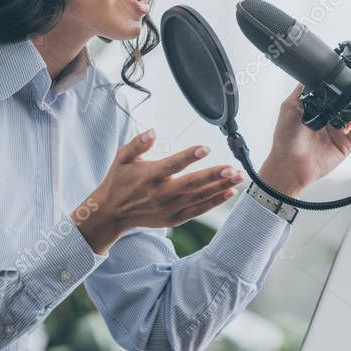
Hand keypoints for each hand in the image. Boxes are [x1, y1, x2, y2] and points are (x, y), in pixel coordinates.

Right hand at [74, 129, 244, 253]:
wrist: (112, 212)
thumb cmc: (119, 181)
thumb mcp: (122, 158)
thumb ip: (137, 144)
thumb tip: (152, 131)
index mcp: (149, 176)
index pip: (172, 165)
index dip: (188, 157)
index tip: (204, 148)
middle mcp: (161, 194)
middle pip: (191, 184)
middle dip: (214, 176)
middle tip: (233, 169)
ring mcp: (168, 208)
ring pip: (199, 197)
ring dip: (220, 188)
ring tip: (238, 178)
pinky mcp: (173, 219)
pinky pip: (197, 211)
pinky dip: (213, 203)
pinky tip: (228, 193)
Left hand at [257, 83, 350, 197]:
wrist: (290, 163)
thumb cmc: (285, 139)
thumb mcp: (290, 107)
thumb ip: (302, 91)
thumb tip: (308, 75)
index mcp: (313, 113)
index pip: (328, 97)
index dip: (335, 88)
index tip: (343, 74)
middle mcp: (325, 123)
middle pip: (343, 105)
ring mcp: (336, 133)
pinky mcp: (344, 144)